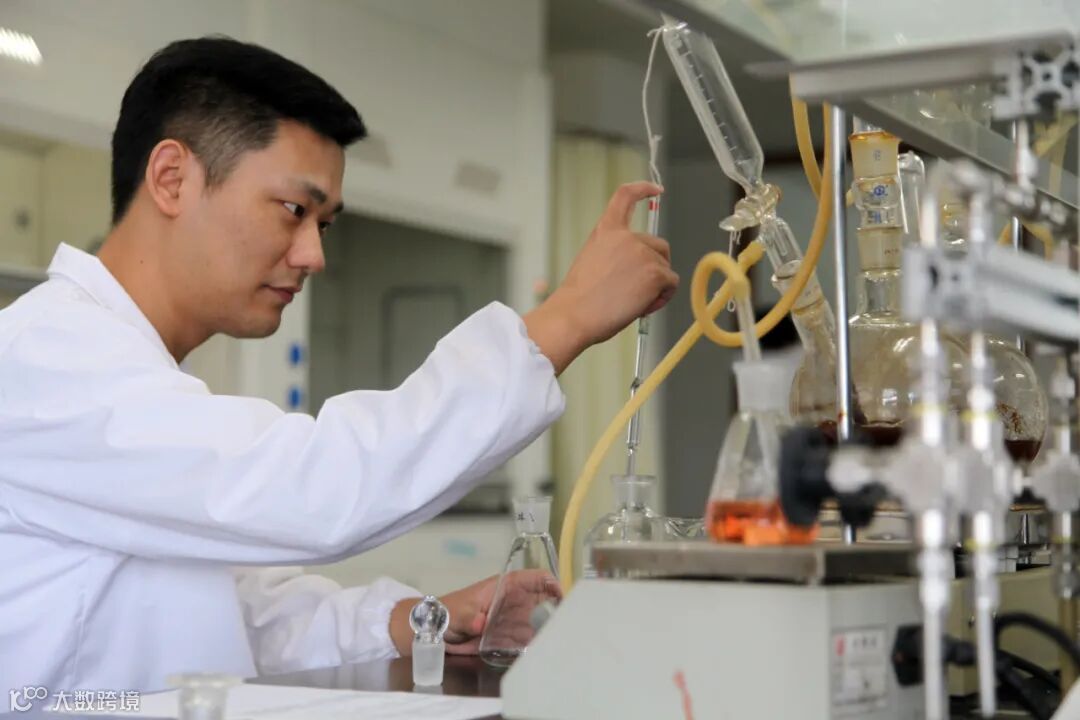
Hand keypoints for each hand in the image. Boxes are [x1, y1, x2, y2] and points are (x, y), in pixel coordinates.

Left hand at [388, 570, 560, 655]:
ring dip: (547, 627)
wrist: (434, 630)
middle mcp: (511, 601)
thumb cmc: (447, 611)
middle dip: (555, 607)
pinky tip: (544, 649)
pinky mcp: (506, 636)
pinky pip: (525, 638)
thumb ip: (471, 617)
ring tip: (559, 637)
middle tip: (566, 621)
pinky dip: (535, 642)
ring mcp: (510, 619)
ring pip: (536, 620)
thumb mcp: (458, 611)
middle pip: (541, 599)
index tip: (561, 595)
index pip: (533, 577)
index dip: (549, 582)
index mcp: (503, 587)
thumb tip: (482, 625)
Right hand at [524, 182, 677, 374]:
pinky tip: (643, 306)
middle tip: (635, 290)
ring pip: (665, 267)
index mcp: (607, 231)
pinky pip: (671, 284)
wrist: (574, 315)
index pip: (625, 196)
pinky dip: (662, 297)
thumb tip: (637, 266)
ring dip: (656, 285)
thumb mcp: (592, 260)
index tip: (655, 190)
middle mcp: (627, 237)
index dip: (643, 189)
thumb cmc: (579, 298)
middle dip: (654, 266)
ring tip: (634, 302)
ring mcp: (643, 253)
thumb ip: (615, 252)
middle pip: (658, 245)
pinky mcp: (655, 272)